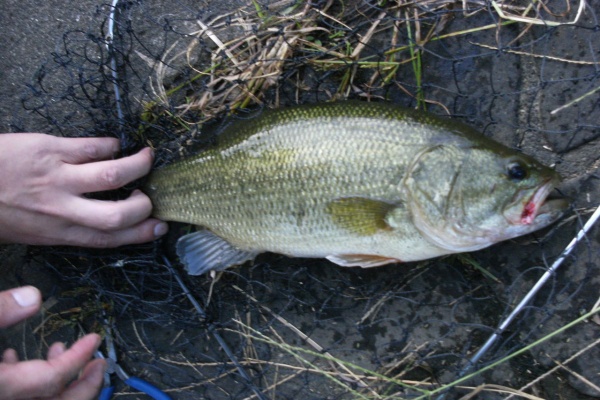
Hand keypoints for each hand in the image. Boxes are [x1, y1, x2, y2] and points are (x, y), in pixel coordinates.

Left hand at [0, 133, 167, 246]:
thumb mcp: (25, 231)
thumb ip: (60, 229)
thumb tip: (92, 222)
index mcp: (56, 232)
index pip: (107, 238)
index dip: (139, 234)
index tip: (158, 228)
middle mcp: (62, 209)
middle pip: (117, 214)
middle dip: (143, 206)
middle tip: (149, 197)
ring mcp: (58, 178)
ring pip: (114, 174)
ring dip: (138, 165)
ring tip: (147, 158)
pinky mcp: (51, 149)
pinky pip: (93, 146)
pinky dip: (111, 144)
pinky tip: (115, 144)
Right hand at [0, 286, 105, 399]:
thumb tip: (33, 297)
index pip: (52, 378)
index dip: (77, 357)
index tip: (94, 339)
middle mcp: (2, 399)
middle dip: (82, 382)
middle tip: (99, 363)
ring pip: (37, 398)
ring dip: (54, 378)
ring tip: (59, 349)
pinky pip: (15, 394)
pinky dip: (26, 380)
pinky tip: (14, 358)